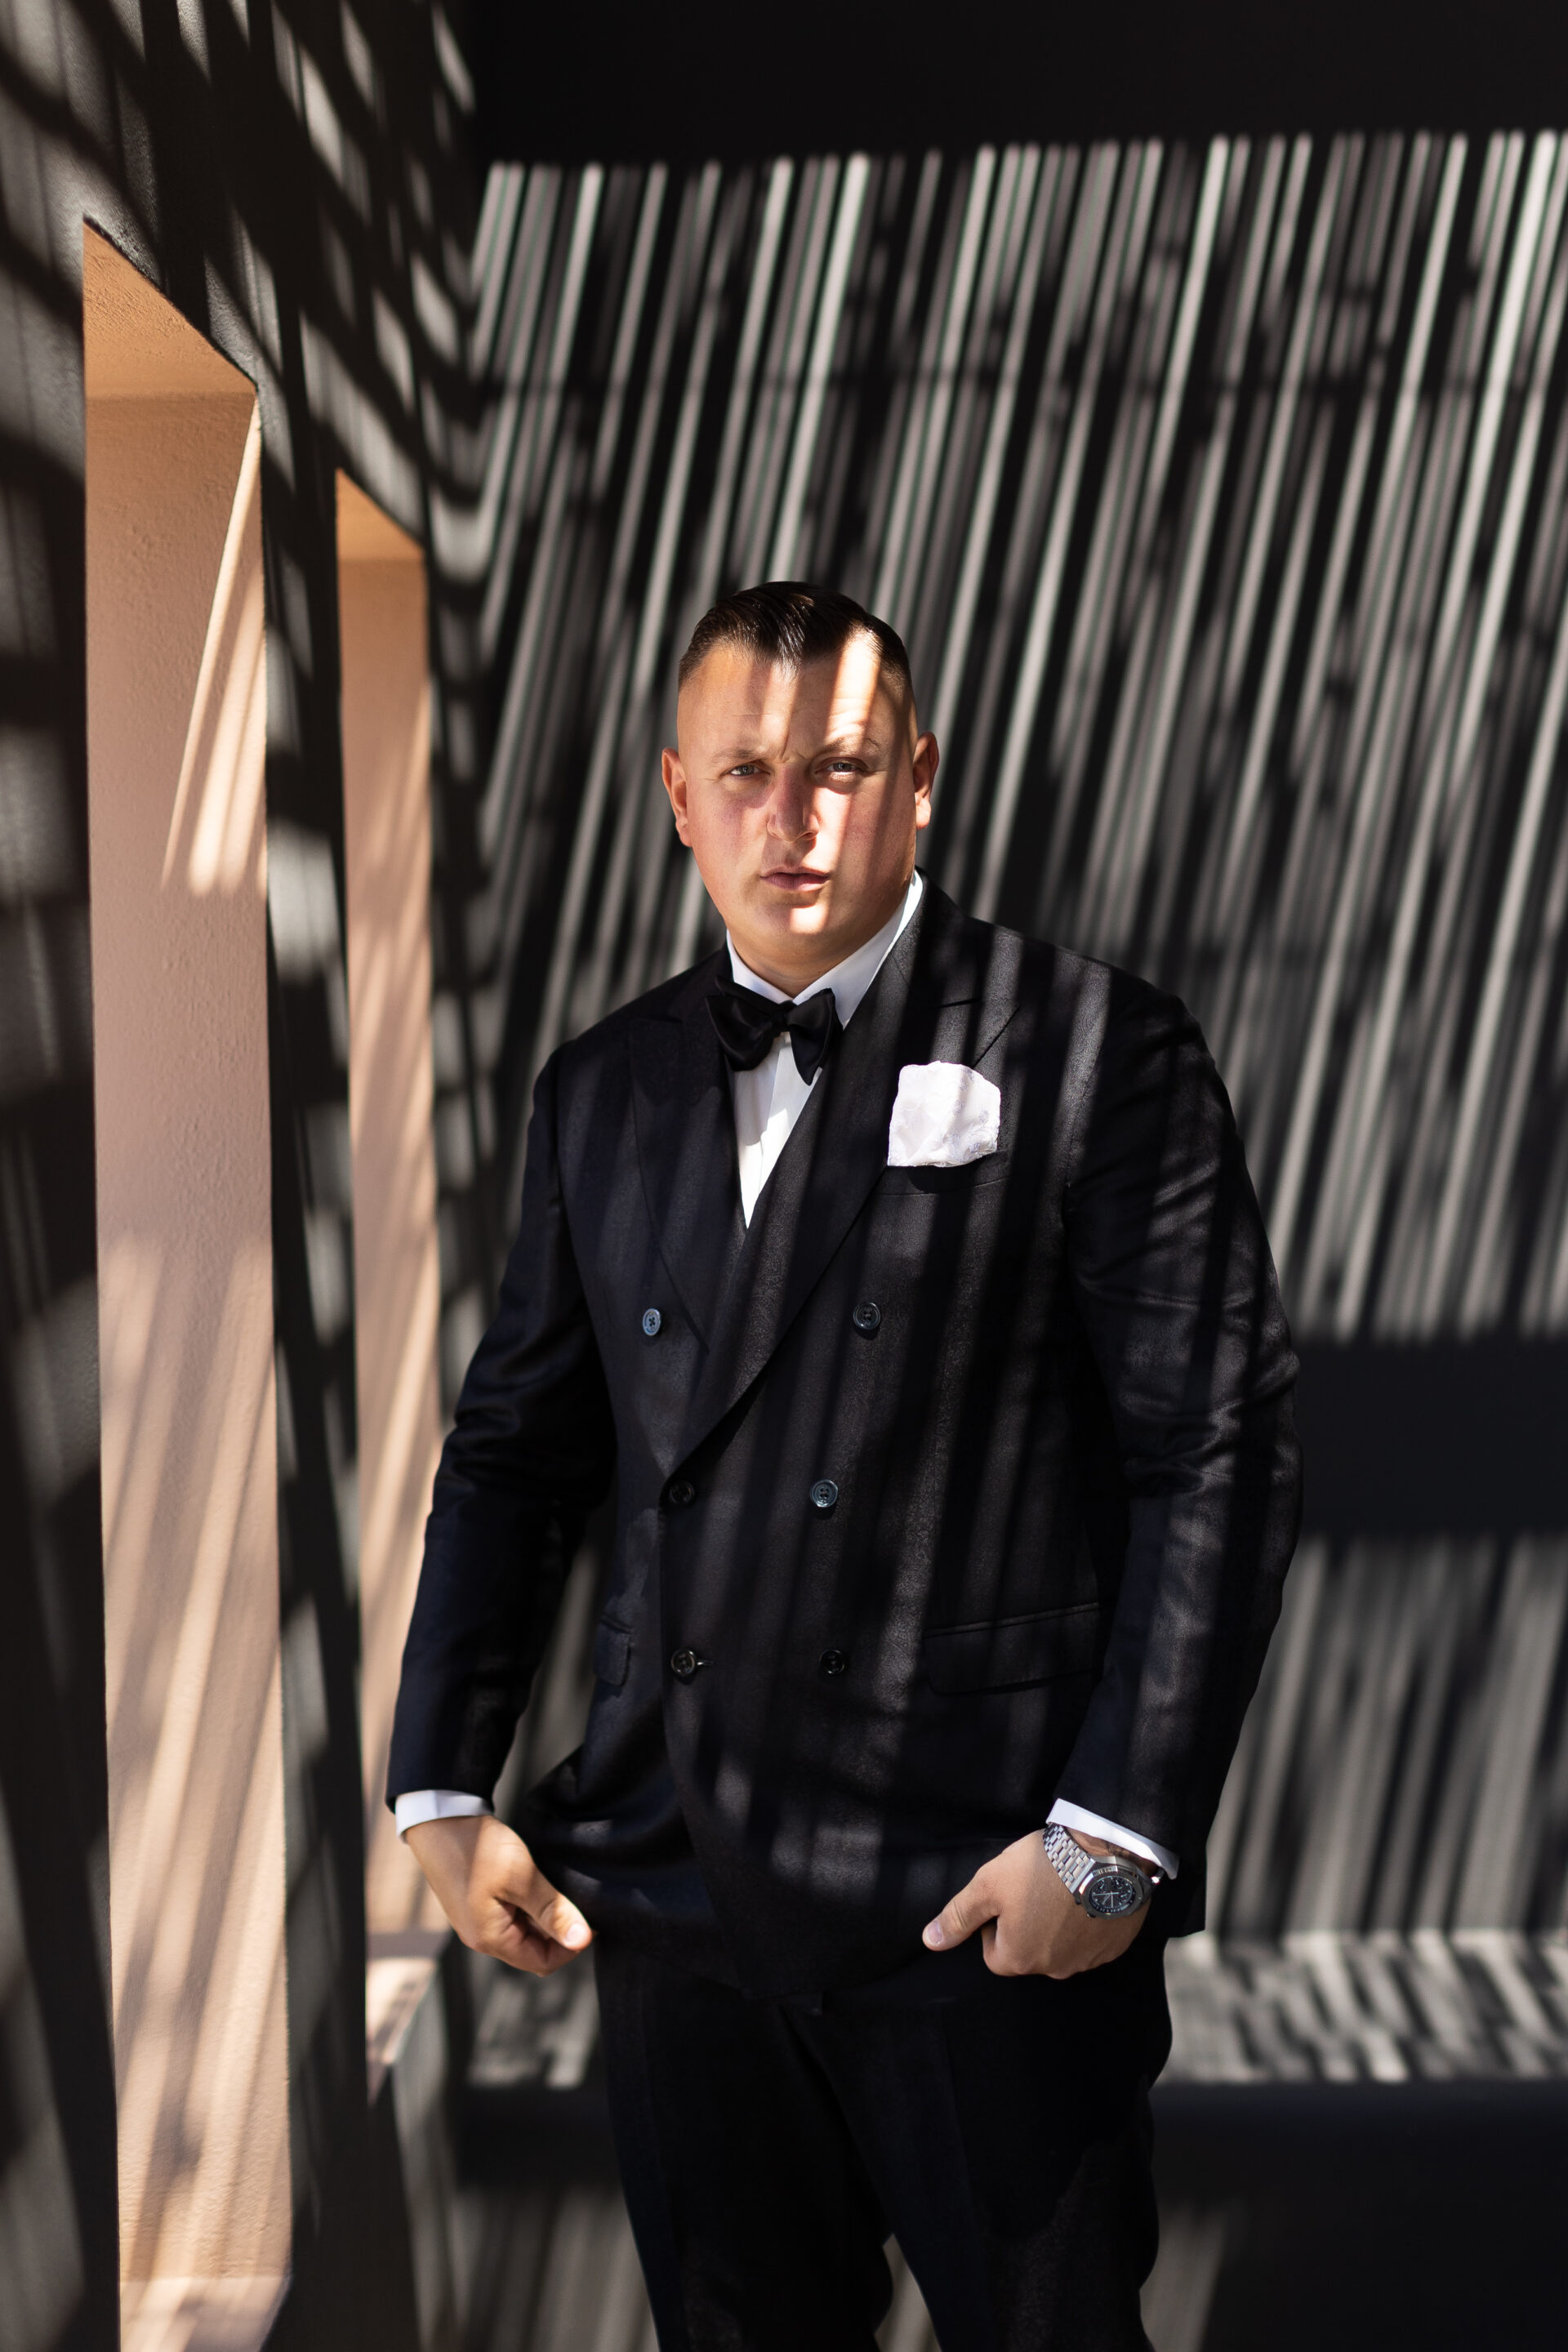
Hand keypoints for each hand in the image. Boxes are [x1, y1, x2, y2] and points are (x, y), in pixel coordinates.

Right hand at [404, 1814, 592, 1974]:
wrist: (440, 1819)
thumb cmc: (475, 1847)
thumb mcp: (521, 1877)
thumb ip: (552, 1911)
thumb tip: (582, 1940)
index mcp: (490, 1939)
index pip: (543, 1962)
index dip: (571, 1946)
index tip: (591, 1920)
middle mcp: (481, 1937)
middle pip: (534, 1949)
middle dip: (559, 1931)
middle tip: (576, 1899)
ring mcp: (477, 1920)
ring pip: (524, 1932)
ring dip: (544, 1916)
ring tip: (556, 1887)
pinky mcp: (477, 1904)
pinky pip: (511, 1916)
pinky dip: (529, 1905)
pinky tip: (538, 1882)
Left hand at [922, 1829, 1149, 1977]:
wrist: (1106, 1854)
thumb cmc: (1041, 1868)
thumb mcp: (988, 1884)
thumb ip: (958, 1916)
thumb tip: (929, 1941)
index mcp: (1019, 1959)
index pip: (994, 1952)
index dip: (995, 1922)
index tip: (1007, 1895)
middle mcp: (1054, 1969)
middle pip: (1028, 1951)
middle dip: (1027, 1925)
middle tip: (1035, 1888)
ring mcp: (1088, 1961)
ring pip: (1061, 1948)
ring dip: (1057, 1926)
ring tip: (1062, 1889)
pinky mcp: (1113, 1948)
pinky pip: (1091, 1942)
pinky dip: (1086, 1924)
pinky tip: (1085, 1896)